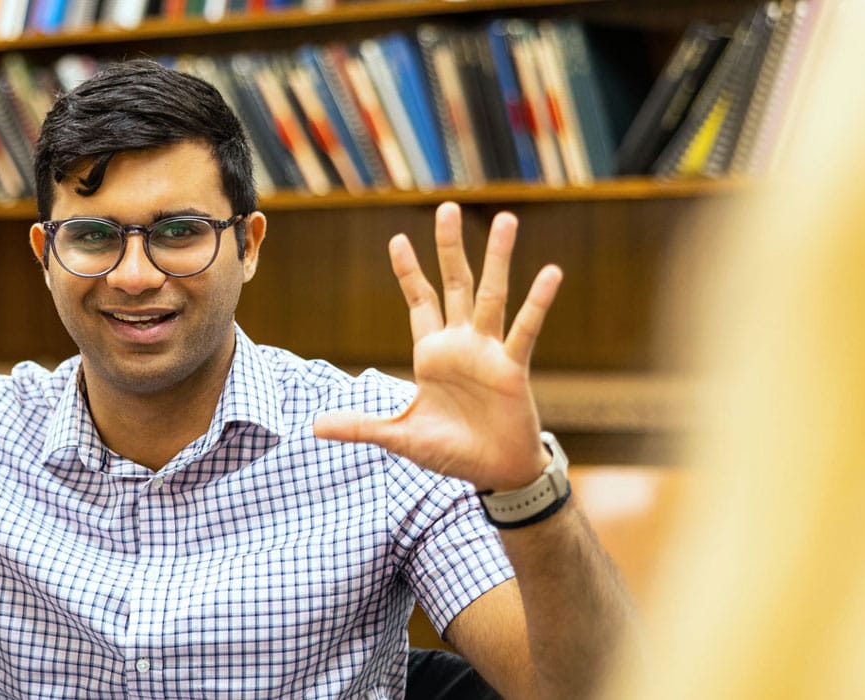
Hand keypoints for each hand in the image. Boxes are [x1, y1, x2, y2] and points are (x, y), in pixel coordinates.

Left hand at [314, 202, 560, 491]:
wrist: (493, 473)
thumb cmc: (451, 451)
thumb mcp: (399, 436)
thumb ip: (361, 426)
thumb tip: (314, 425)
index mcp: (433, 353)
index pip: (418, 301)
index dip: (408, 271)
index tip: (397, 239)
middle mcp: (461, 343)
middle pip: (453, 284)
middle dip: (448, 247)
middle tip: (447, 207)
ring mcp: (488, 352)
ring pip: (492, 295)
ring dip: (498, 258)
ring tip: (506, 219)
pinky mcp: (512, 368)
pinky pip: (524, 330)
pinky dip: (537, 302)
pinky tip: (550, 273)